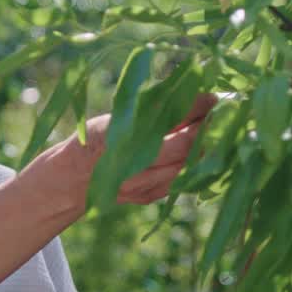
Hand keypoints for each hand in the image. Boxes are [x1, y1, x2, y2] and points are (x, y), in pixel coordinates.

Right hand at [66, 91, 216, 206]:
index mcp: (125, 141)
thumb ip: (150, 110)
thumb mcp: (118, 118)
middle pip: (187, 150)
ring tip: (213, 129)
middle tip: (217, 113)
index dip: (197, 111)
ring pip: (188, 167)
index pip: (174, 125)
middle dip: (206, 129)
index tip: (212, 98)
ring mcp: (144, 186)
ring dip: (204, 148)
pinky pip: (180, 180)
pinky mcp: (149, 197)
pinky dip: (193, 164)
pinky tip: (199, 149)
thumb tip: (186, 94)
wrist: (74, 178)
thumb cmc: (95, 139)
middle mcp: (136, 168)